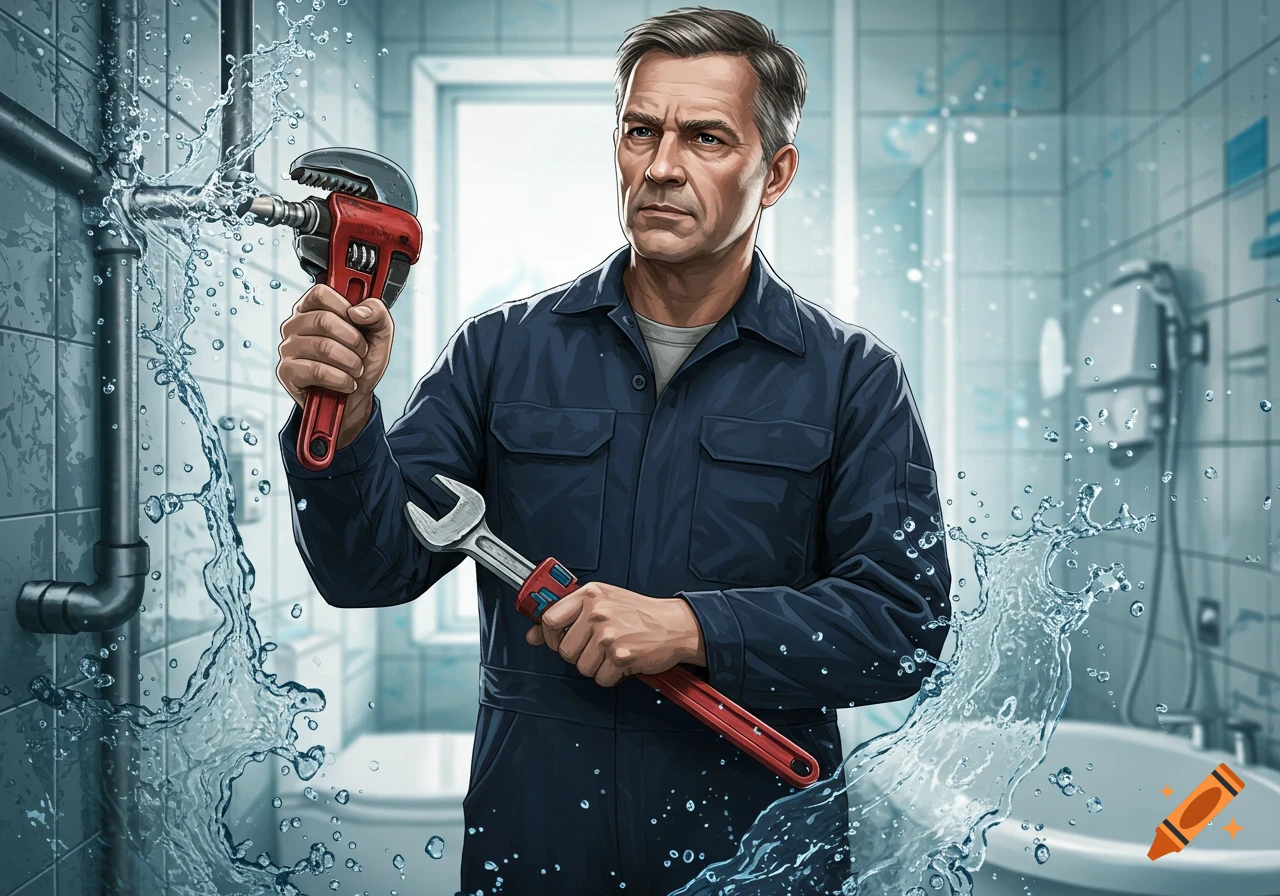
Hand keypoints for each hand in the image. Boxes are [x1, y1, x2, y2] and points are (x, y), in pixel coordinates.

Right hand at [275, 284, 394, 447]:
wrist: (355, 398)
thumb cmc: (362, 362)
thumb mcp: (379, 335)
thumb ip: (377, 313)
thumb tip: (359, 310)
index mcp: (314, 308)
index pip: (321, 293)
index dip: (345, 307)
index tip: (359, 323)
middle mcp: (296, 325)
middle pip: (324, 320)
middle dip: (354, 341)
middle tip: (362, 353)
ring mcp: (288, 348)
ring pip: (322, 346)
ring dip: (350, 362)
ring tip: (356, 370)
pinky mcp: (287, 371)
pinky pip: (316, 371)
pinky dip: (340, 379)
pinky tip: (346, 383)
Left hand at [525, 582, 706, 686]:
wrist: (675, 624)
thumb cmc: (639, 612)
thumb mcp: (602, 602)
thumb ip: (566, 615)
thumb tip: (532, 634)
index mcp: (590, 594)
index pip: (549, 619)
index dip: (549, 636)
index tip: (557, 640)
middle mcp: (597, 612)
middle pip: (565, 650)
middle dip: (578, 655)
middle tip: (595, 647)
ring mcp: (609, 635)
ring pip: (582, 667)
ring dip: (597, 666)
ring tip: (612, 652)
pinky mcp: (621, 656)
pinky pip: (601, 678)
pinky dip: (611, 676)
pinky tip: (622, 661)